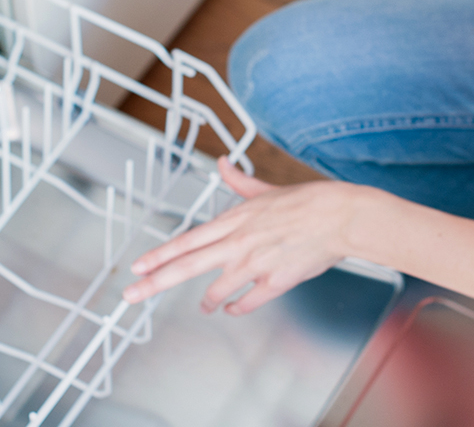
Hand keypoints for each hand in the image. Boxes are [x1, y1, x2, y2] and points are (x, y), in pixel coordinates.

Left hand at [122, 157, 371, 314]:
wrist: (342, 217)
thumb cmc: (308, 202)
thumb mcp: (266, 189)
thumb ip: (239, 181)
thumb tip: (224, 163)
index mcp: (233, 221)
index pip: (186, 241)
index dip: (158, 254)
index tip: (137, 266)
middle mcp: (238, 243)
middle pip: (187, 266)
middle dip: (154, 282)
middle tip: (131, 295)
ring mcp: (256, 264)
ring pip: (216, 289)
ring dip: (205, 300)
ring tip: (203, 306)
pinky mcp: (277, 281)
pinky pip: (248, 301)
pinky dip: (237, 307)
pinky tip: (231, 309)